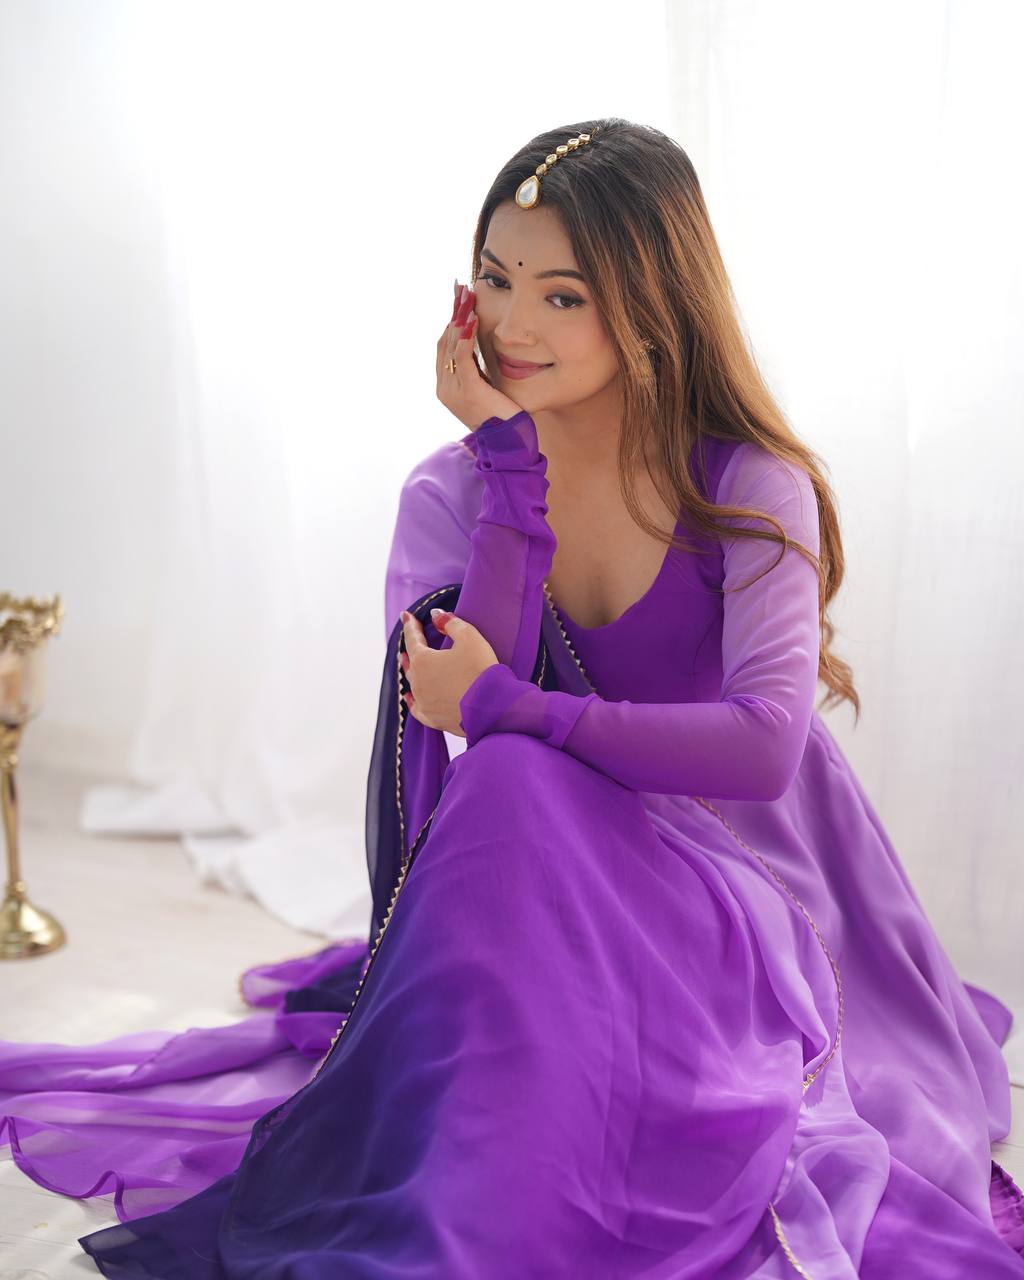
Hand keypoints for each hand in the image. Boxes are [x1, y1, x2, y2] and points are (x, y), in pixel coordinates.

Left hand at [400, 607, 498, 736]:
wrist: (491, 708)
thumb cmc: (481, 671)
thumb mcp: (470, 638)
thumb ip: (451, 623)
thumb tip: (436, 615)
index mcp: (423, 661)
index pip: (412, 639)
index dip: (410, 625)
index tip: (406, 616)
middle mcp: (418, 682)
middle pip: (411, 662)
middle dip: (410, 649)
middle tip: (409, 639)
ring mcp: (424, 702)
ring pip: (413, 683)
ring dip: (412, 671)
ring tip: (408, 663)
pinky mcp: (433, 719)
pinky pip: (417, 708)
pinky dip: (413, 700)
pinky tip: (410, 698)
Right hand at [436, 278, 524, 431]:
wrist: (508, 443)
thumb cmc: (503, 416)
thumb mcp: (486, 388)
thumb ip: (477, 370)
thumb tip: (478, 347)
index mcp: (446, 386)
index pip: (444, 346)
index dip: (451, 321)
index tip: (459, 299)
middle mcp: (444, 388)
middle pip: (444, 341)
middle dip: (453, 313)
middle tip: (462, 289)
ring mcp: (453, 391)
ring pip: (452, 346)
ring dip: (459, 318)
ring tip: (467, 297)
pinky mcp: (468, 392)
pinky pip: (463, 358)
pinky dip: (466, 337)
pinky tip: (472, 320)